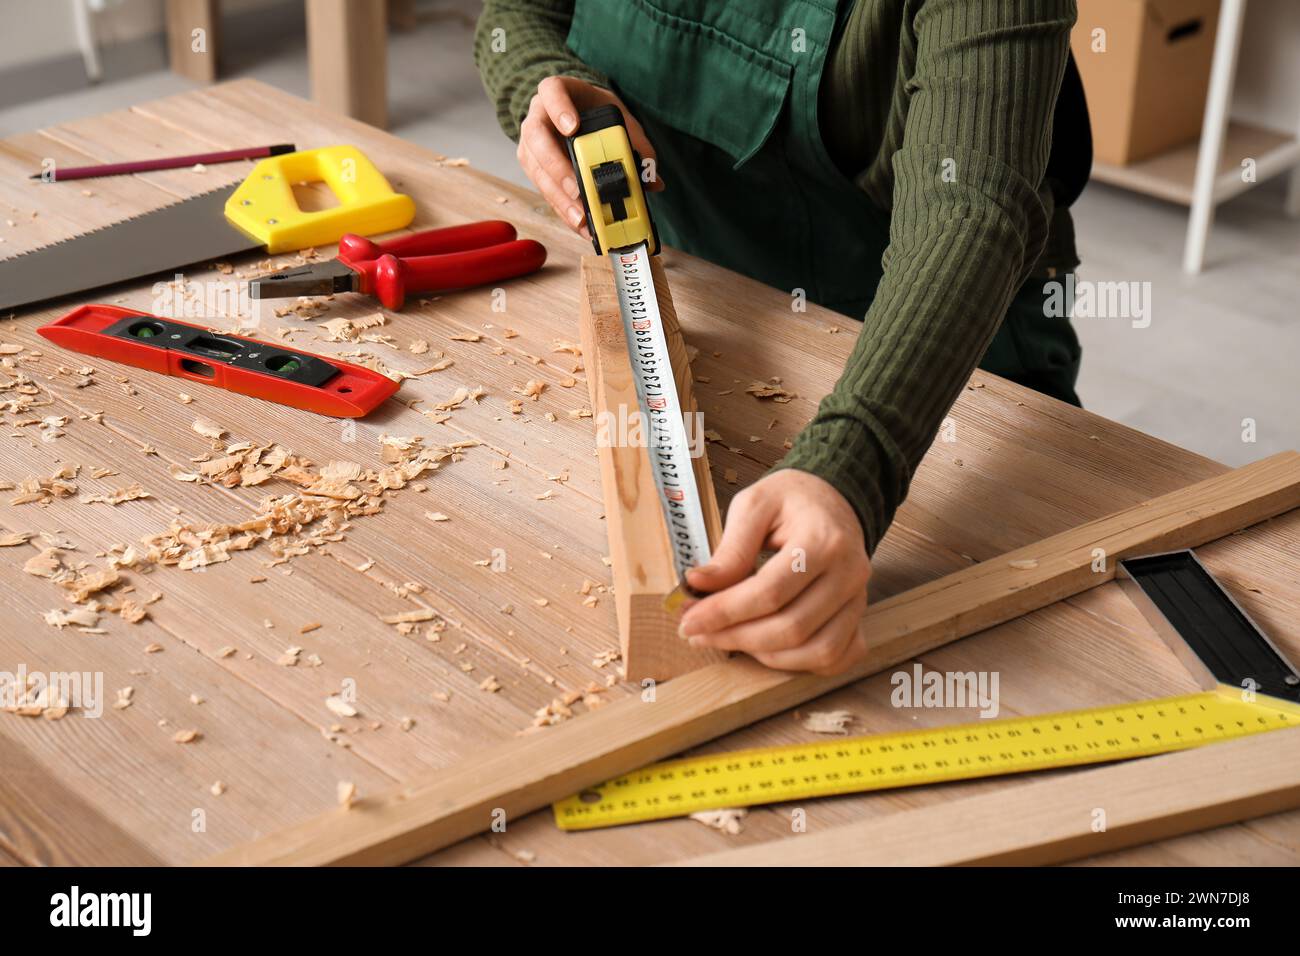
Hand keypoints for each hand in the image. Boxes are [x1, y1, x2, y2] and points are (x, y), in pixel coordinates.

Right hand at [517, 76, 662, 238]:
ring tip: (580, 217)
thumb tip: (652, 180)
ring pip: (536, 169)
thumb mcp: (618, 117)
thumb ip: (635, 143)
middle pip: (537, 138)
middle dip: (557, 166)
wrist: (576, 114)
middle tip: (577, 188)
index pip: (551, 92)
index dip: (559, 109)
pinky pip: (544, 190)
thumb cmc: (594, 113)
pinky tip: (580, 224)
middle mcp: (537, 117)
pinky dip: (563, 209)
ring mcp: (531, 144)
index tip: (572, 128)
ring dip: (558, 197)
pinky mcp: (534, 169)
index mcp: (557, 92)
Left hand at [679, 470, 870, 675]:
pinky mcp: (858, 615)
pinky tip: (769, 649)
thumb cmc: (792, 500)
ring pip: (818, 650)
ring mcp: (858, 598)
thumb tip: (698, 585)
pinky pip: (838, 656)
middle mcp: (849, 573)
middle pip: (792, 628)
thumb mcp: (754, 505)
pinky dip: (803, 663)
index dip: (725, 612)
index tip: (689, 620)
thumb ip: (730, 549)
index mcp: (823, 540)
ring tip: (729, 639)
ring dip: (766, 656)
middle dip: (737, 638)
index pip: (770, 592)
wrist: (832, 498)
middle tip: (699, 634)